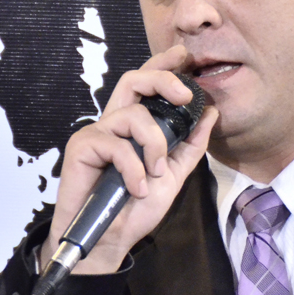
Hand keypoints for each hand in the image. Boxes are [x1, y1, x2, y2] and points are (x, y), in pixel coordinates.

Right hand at [41, 45, 217, 274]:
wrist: (110, 239)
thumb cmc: (135, 207)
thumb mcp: (173, 175)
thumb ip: (190, 145)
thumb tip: (211, 113)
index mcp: (134, 126)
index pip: (147, 86)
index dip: (163, 66)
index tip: (184, 56)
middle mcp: (114, 122)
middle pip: (134, 79)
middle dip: (162, 79)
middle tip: (185, 95)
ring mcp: (97, 133)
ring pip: (133, 115)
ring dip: (154, 144)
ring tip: (155, 172)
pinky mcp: (82, 146)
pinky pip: (116, 144)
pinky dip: (133, 168)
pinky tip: (136, 188)